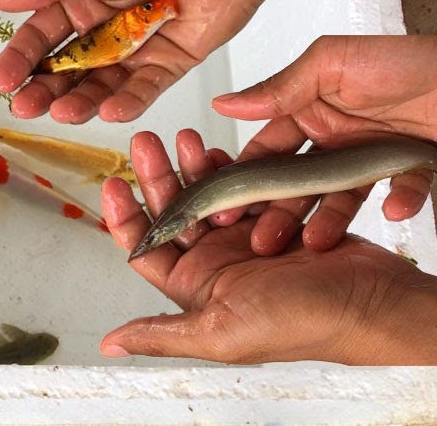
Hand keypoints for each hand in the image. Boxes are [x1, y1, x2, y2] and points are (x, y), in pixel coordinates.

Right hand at [0, 0, 278, 122]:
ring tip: (63, 113)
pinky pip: (142, 90)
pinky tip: (108, 111)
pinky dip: (126, 103)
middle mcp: (101, 27)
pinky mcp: (168, 64)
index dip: (20, 57)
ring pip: (98, 85)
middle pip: (64, 68)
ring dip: (79, 102)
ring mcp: (133, 49)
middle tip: (26, 108)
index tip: (3, 80)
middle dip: (43, 90)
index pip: (40, 34)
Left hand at [99, 129, 436, 364]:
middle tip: (146, 143)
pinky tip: (220, 152)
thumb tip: (111, 343)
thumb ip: (164, 334)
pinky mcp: (275, 215)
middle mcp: (215, 260)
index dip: (126, 215)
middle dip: (156, 175)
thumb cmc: (299, 327)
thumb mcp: (221, 334)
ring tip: (185, 139)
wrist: (370, 304)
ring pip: (206, 191)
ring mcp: (244, 235)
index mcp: (195, 286)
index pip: (146, 245)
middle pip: (173, 209)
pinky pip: (244, 184)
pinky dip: (231, 167)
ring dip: (193, 165)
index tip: (114, 183)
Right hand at [207, 35, 436, 253]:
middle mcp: (336, 137)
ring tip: (316, 243)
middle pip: (298, 183)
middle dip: (278, 213)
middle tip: (261, 242)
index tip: (224, 206)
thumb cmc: (405, 59)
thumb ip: (280, 88)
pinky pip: (400, 192)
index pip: (267, 150)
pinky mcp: (409, 169)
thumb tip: (225, 103)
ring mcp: (371, 156)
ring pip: (342, 197)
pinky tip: (393, 207)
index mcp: (310, 109)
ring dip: (328, 221)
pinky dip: (398, 201)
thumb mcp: (332, 63)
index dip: (245, 178)